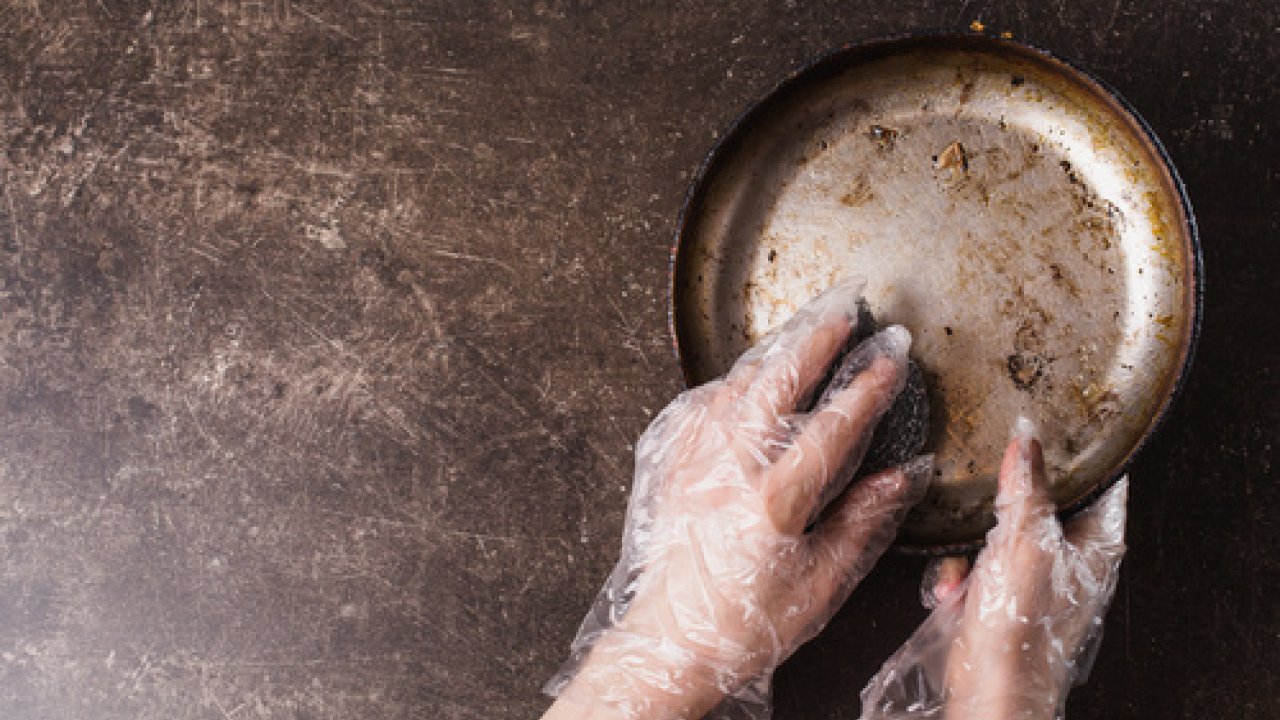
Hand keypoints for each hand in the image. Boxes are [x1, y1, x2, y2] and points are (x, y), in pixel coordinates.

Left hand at [543, 278, 931, 719]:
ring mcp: (694, 461)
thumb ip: (864, 520)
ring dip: (773, 351)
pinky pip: (702, 405)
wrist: (671, 640)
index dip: (867, 386)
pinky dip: (731, 381)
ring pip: (736, 384)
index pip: (833, 424)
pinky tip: (747, 374)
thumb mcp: (822, 582)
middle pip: (777, 381)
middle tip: (844, 307)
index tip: (892, 356)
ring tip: (803, 327)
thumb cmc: (746, 622)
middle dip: (815, 338)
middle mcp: (728, 467)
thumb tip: (906, 474)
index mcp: (773, 498)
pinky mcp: (670, 465)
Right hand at [860, 420, 1127, 719]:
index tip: (1049, 422)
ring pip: (1000, 529)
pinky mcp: (1005, 595)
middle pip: (1040, 499)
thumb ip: (1024, 485)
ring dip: (972, 544)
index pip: (1101, 477)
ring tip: (966, 568)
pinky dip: (961, 574)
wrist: (992, 690)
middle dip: (1000, 502)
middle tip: (985, 502)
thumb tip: (1026, 437)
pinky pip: (979, 563)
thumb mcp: (1023, 540)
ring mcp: (1038, 577)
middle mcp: (1072, 556)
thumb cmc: (1022, 628)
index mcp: (1097, 541)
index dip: (1077, 448)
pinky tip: (955, 591)